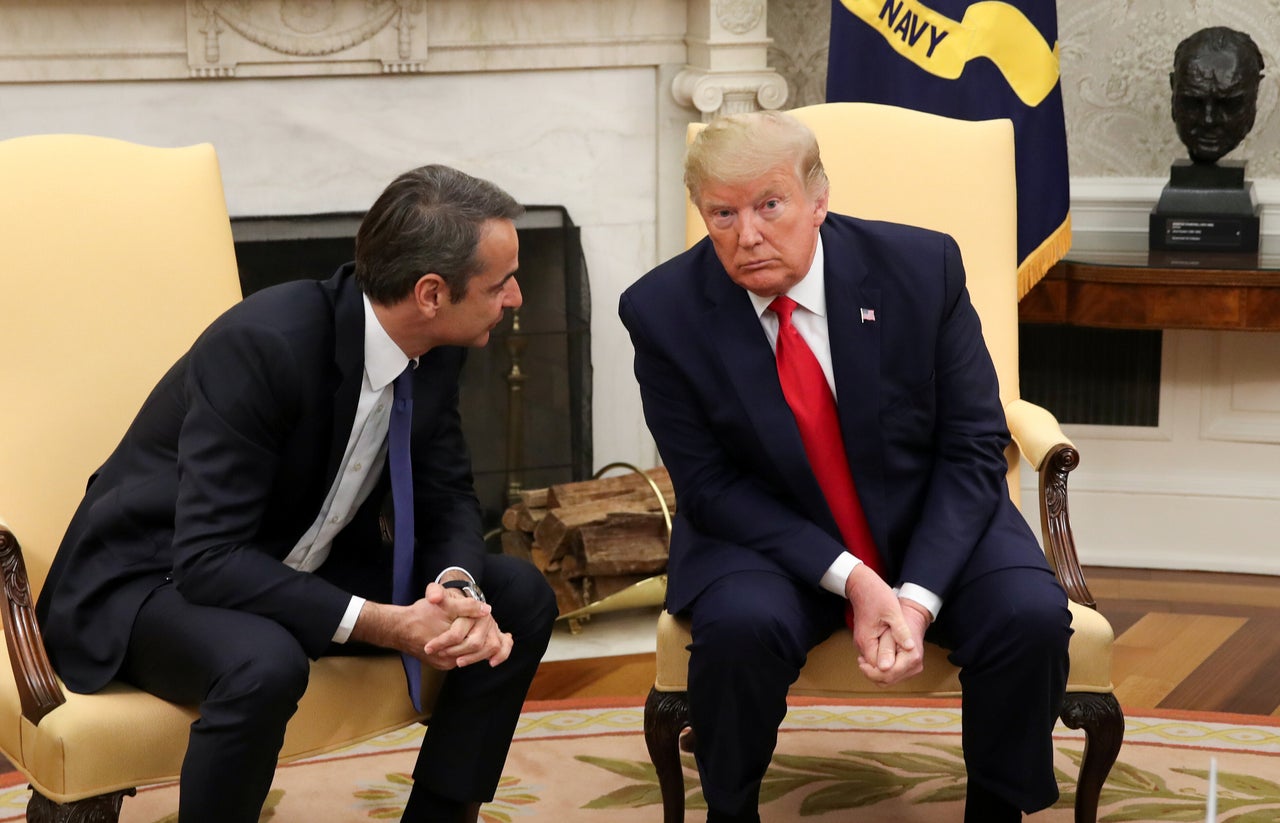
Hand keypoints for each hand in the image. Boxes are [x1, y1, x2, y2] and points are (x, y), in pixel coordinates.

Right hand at [349, 583, 507, 670]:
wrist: (397, 628)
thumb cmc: (420, 614)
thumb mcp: (443, 603)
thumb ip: (466, 605)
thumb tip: (487, 609)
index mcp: (453, 645)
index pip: (484, 644)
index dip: (494, 636)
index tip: (502, 633)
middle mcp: (450, 660)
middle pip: (480, 653)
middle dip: (490, 643)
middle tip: (500, 636)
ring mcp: (445, 663)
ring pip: (471, 657)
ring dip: (480, 646)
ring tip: (487, 634)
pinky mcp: (441, 664)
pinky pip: (462, 658)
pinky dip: (469, 650)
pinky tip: (472, 639)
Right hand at [844, 564, 918, 685]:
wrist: (862, 585)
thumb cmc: (877, 595)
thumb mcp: (893, 612)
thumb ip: (900, 632)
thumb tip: (910, 649)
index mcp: (867, 642)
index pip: (879, 670)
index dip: (895, 669)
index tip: (907, 658)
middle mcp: (862, 647)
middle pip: (876, 674)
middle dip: (894, 672)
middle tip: (908, 661)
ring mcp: (863, 644)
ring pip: (876, 667)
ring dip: (892, 666)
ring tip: (905, 655)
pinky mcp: (866, 641)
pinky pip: (876, 658)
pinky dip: (888, 658)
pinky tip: (898, 649)